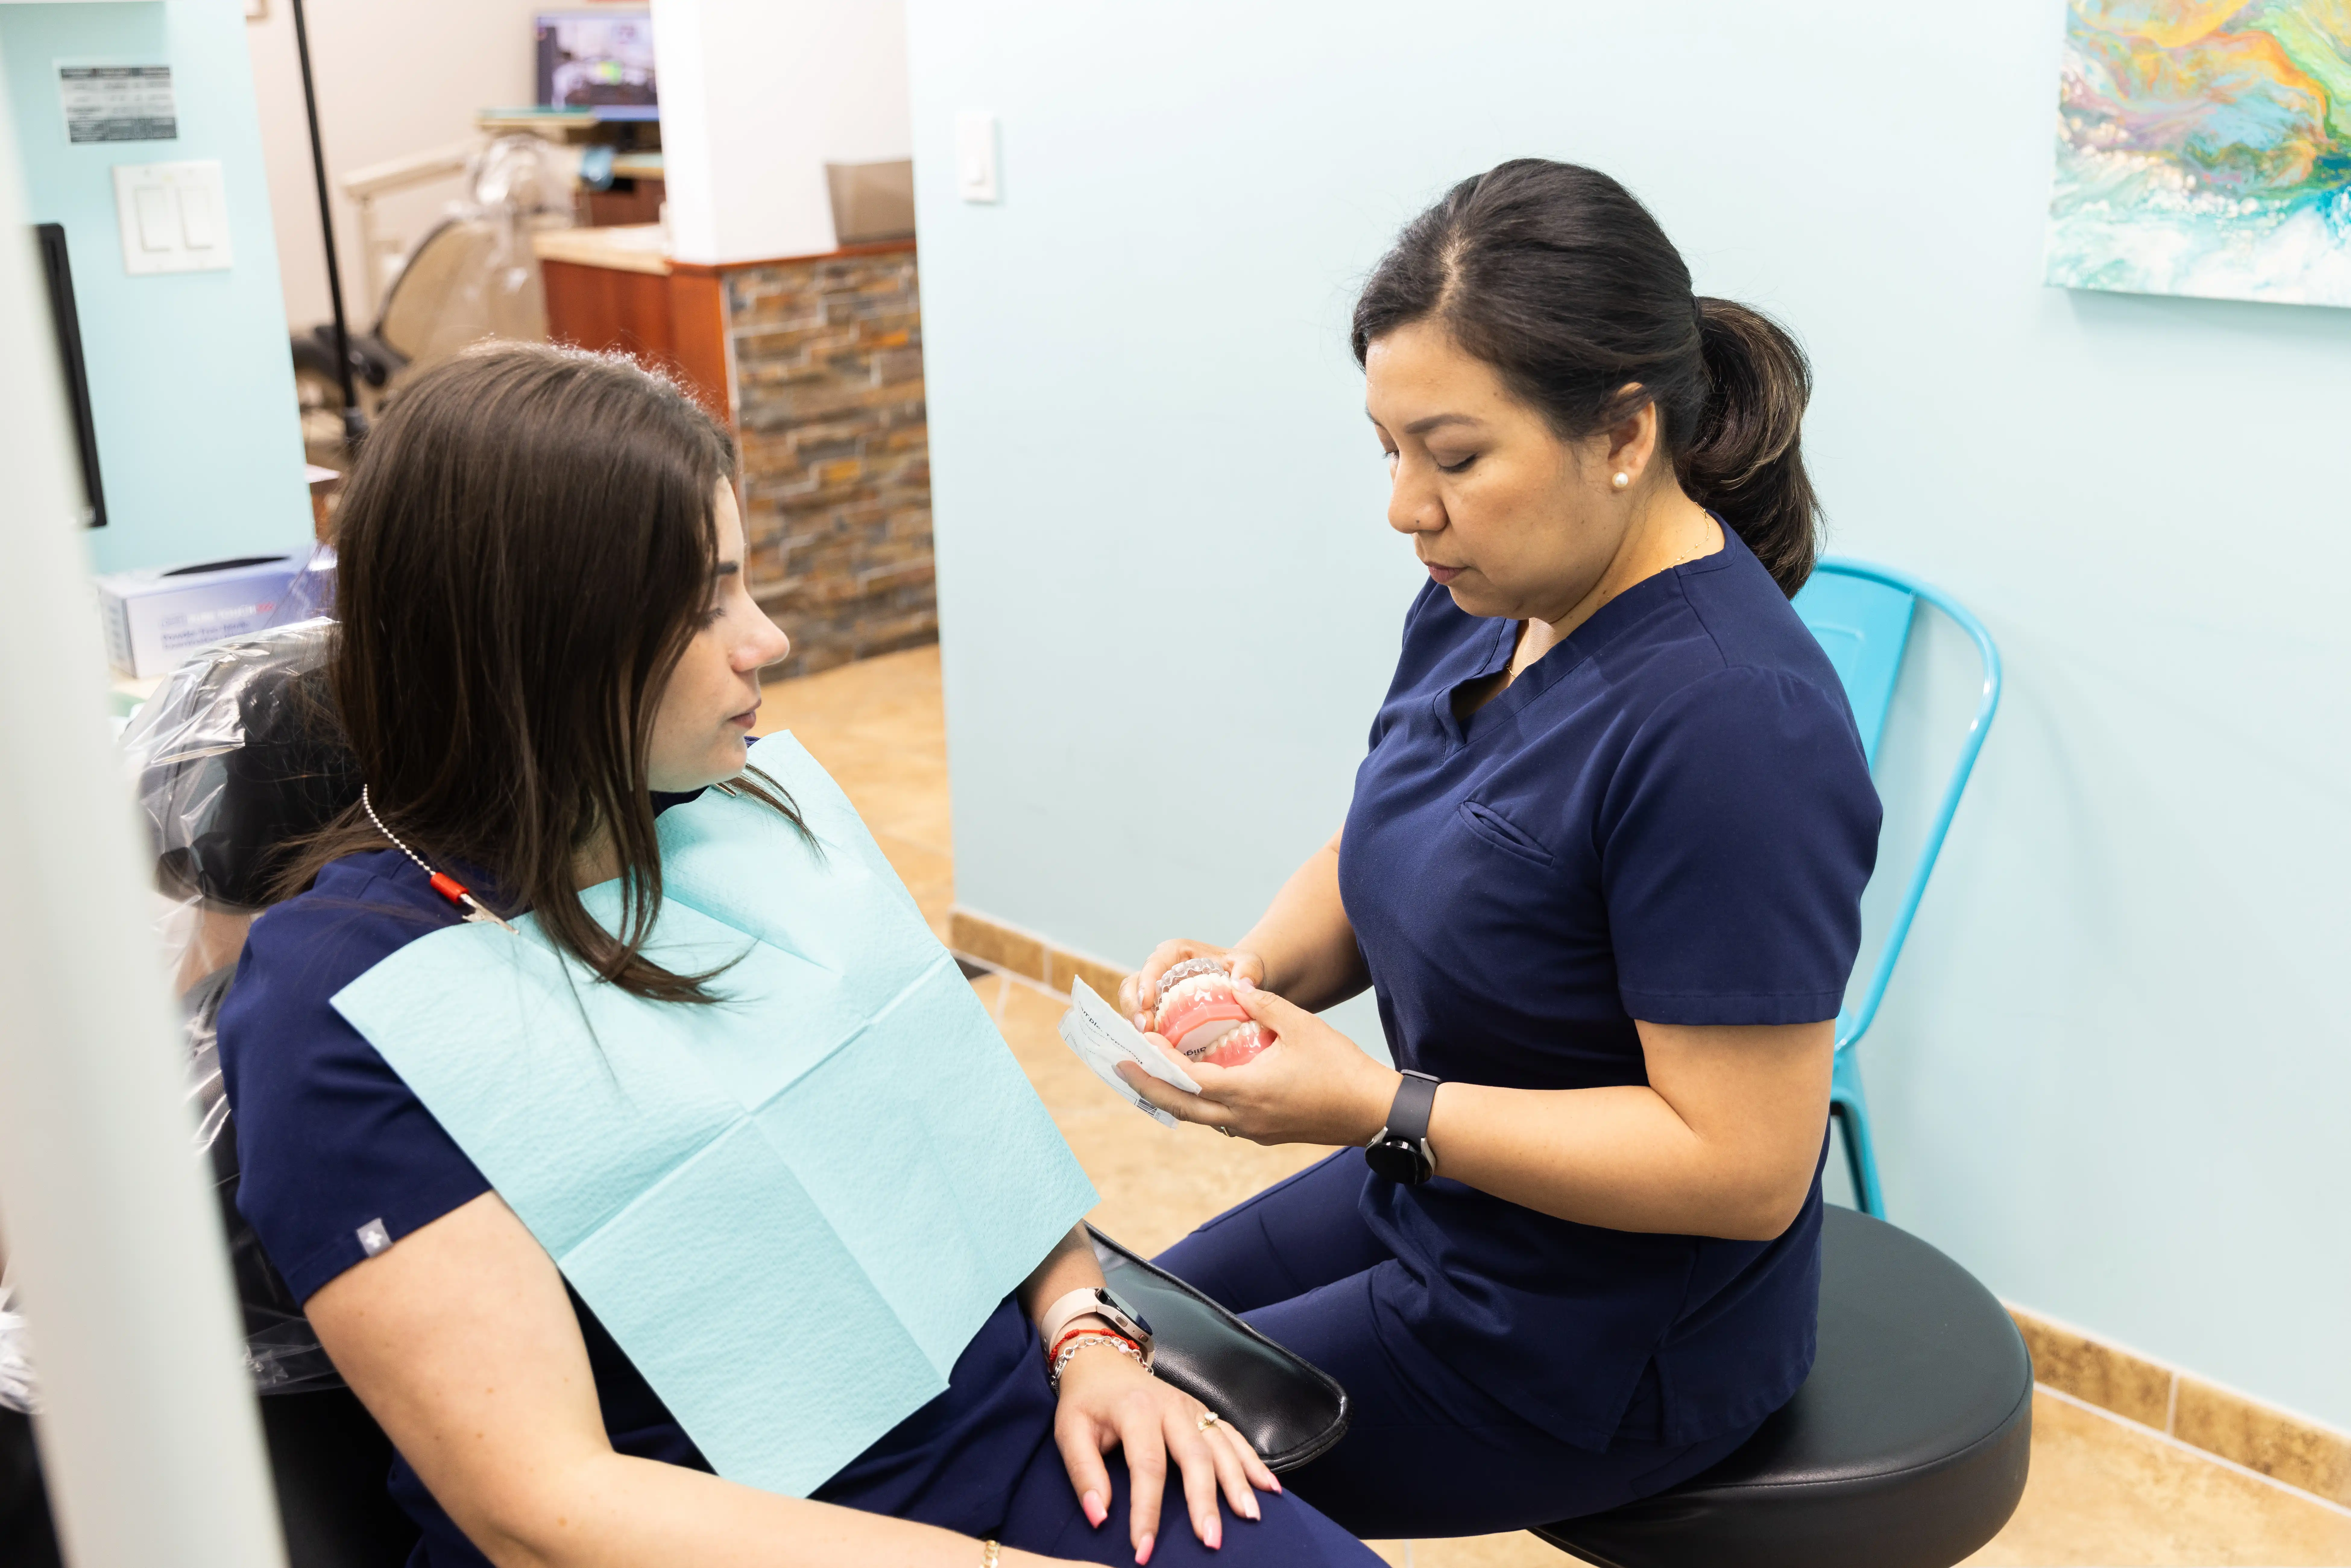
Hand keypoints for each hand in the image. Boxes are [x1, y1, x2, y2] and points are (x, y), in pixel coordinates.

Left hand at [1052, 1339, 1278, 1563]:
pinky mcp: (1203, 1411)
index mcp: (1136, 1412)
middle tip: (1211, 1541)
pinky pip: (1233, 1436)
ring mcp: (1192, 1408)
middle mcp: (1172, 1408)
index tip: (1143, 1549)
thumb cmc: (1086, 1402)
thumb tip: (1099, 1517)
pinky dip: (1253, 1461)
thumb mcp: (1069, 1431)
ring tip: (1250, 1516)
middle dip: (1205, 1502)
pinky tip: (1269, 1487)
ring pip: (1222, 1447)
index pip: (1147, 1468)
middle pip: (1195, 1457)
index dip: (1147, 1512)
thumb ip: (1083, 1473)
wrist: (1103, 1360)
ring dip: (1239, 1483)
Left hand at [1115, 978, 1399, 1147]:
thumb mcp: (1302, 1025)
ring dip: (1172, 1097)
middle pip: (1181, 1107)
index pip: (1187, 1079)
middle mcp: (1243, 1118)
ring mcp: (1254, 1131)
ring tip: (1150, 1075)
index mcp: (1248, 1091)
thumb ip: (1263, 1004)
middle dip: (1147, 1086)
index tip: (1135, 1044)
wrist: (1374, 1112)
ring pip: (1199, 1118)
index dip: (1156, 1063)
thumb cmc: (1341, 1067)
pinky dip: (1199, 1104)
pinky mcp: (1265, 1134)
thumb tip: (1232, 983)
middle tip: (1121, 1066)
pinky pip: (1220, 1121)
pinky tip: (1195, 1086)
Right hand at [1118, 940, 1265, 1031]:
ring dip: (1134, 1023)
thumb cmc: (1240, 969)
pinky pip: (1142, 1020)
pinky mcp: (1157, 1011)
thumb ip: (1248, 969)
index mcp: (1175, 953)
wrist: (1238, 981)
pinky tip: (1152, 1048)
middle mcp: (1159, 970)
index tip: (1147, 1002)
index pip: (1153, 964)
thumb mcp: (1248, 964)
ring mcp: (1155, 992)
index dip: (1145, 982)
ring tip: (1147, 1041)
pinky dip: (1143, 1033)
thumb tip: (1241, 985)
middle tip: (1145, 1028)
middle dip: (1133, 1007)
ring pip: (1132, 1004)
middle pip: (1133, 985)